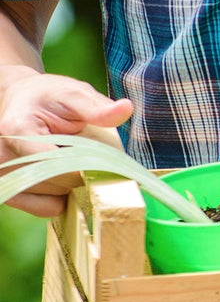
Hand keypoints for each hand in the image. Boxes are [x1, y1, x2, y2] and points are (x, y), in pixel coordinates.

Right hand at [0, 65, 131, 217]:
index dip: (86, 166)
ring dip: (75, 187)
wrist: (22, 102)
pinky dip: (62, 199)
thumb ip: (96, 106)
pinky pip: (42, 207)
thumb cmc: (49, 98)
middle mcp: (3, 156)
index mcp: (17, 129)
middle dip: (84, 175)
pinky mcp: (8, 189)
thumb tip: (125, 109)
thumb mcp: (74, 94)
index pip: (55, 163)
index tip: (107, 162)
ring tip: (80, 164)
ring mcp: (2, 175)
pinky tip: (69, 180)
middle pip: (56, 182)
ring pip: (51, 198)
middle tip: (99, 159)